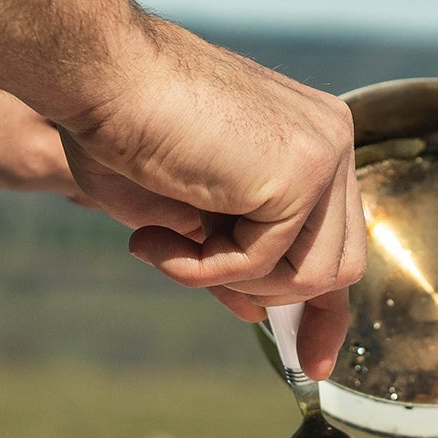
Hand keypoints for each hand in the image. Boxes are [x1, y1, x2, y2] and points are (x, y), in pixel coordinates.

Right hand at [0, 0, 365, 374]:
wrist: (98, 75)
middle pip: (334, 266)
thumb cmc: (121, 128)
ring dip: (227, 279)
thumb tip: (260, 315)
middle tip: (180, 262)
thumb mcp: (184, 214)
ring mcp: (324, 154)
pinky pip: (268, 265)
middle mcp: (330, 140)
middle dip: (259, 289)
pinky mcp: (303, 174)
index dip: (326, 311)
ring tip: (165, 243)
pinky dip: (207, 270)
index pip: (339, 238)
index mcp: (310, 138)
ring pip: (310, 277)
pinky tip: (161, 236)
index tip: (312, 362)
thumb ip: (231, 260)